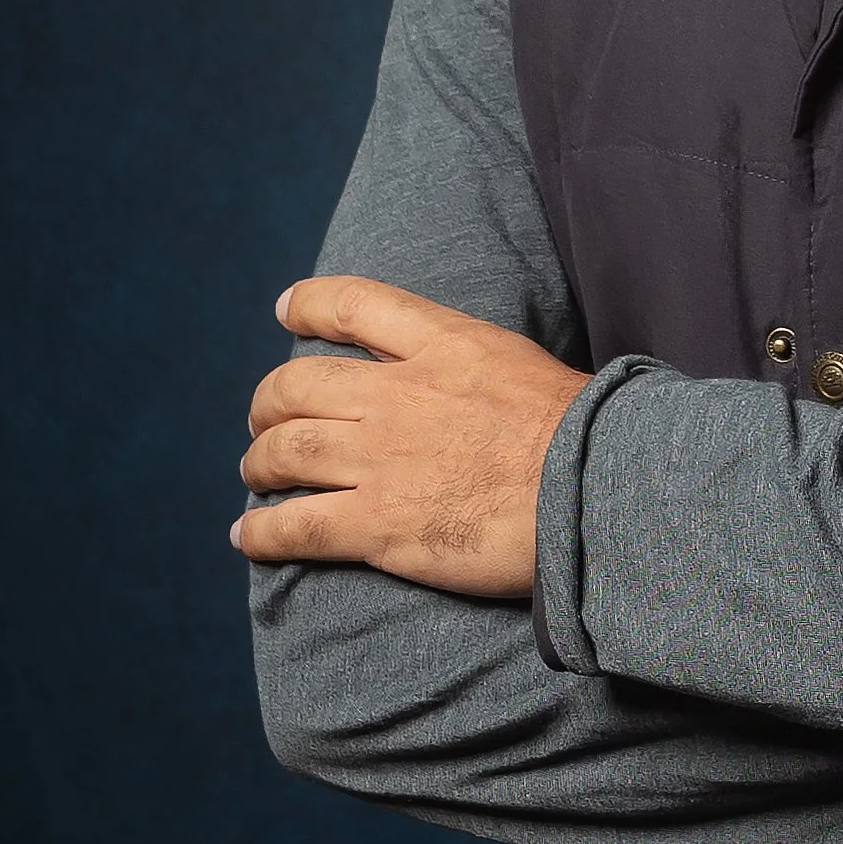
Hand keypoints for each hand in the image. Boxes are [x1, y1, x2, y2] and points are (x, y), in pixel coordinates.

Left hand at [231, 276, 588, 593]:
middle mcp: (397, 396)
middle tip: (265, 422)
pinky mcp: (377, 524)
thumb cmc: (588, 436)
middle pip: (296, 384)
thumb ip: (483, 368)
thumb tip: (484, 386)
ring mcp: (381, 460)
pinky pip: (295, 527)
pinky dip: (261, 533)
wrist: (596, 490)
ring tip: (255, 475)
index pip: (353, 305)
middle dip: (268, 403)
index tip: (284, 310)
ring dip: (260, 463)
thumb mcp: (529, 367)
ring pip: (285, 451)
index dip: (307, 304)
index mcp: (442, 345)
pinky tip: (246, 539)